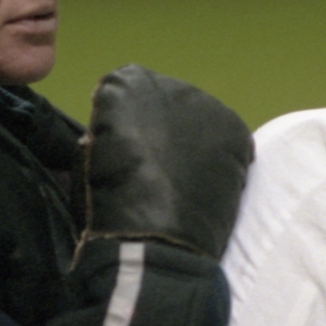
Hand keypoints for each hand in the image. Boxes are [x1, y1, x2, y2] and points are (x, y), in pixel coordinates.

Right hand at [82, 65, 252, 257]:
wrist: (155, 242)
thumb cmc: (108, 203)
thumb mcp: (90, 157)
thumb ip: (104, 130)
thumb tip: (114, 130)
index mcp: (123, 85)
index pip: (124, 89)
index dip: (124, 120)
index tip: (123, 148)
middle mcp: (168, 84)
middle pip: (165, 99)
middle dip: (161, 125)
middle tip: (156, 166)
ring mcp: (206, 105)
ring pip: (197, 116)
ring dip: (191, 139)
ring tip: (182, 179)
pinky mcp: (235, 130)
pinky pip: (226, 137)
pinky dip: (218, 157)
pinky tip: (205, 182)